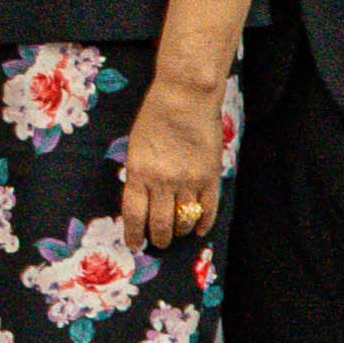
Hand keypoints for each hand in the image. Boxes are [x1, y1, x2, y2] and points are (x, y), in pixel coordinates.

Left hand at [120, 76, 228, 246]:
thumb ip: (139, 174)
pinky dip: (203, 223)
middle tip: (158, 242)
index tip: (135, 245)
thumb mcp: (136, 146)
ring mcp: (188, 181)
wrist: (185, 97)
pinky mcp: (210, 177)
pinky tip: (198, 230)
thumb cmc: (154, 116)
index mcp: (139, 173)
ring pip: (183, 220)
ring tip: (175, 235)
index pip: (134, 215)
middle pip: (160, 224)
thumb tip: (142, 201)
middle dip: (158, 238)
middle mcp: (162, 182)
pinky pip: (208, 209)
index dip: (134, 235)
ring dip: (178, 232)